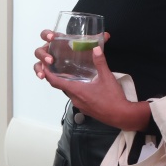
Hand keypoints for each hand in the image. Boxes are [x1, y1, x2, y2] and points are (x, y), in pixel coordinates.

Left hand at [33, 31, 148, 129]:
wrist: (122, 116)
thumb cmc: (113, 98)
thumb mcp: (107, 78)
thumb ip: (100, 63)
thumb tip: (96, 49)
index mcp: (76, 90)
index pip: (55, 82)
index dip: (47, 74)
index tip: (43, 66)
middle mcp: (75, 99)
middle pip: (62, 87)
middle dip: (58, 77)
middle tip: (58, 67)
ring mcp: (80, 106)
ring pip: (70, 93)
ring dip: (69, 84)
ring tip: (71, 74)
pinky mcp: (86, 110)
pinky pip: (77, 98)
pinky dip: (77, 91)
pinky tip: (84, 86)